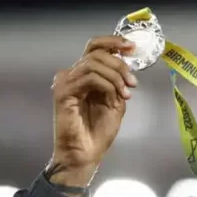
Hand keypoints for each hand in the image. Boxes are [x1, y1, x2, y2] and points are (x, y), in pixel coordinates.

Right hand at [49, 36, 138, 186]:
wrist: (85, 154)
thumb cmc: (98, 132)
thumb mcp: (115, 101)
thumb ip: (118, 82)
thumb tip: (126, 65)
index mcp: (84, 75)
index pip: (95, 47)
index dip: (113, 42)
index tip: (132, 47)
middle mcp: (72, 74)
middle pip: (96, 52)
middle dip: (120, 64)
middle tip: (133, 82)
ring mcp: (66, 82)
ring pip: (94, 63)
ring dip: (116, 76)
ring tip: (126, 93)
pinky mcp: (63, 91)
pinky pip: (90, 77)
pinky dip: (107, 85)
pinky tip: (115, 98)